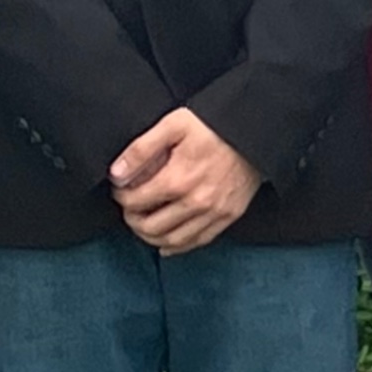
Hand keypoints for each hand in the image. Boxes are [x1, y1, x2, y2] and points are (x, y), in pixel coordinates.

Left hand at [109, 108, 261, 253]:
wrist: (254, 130)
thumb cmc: (214, 124)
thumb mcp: (173, 124)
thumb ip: (141, 149)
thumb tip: (117, 173)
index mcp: (178, 179)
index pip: (135, 202)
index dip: (121, 197)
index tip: (121, 189)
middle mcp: (196, 202)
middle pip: (151, 227)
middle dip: (133, 220)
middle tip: (129, 210)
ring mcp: (214, 212)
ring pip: (173, 241)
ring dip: (151, 237)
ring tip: (144, 225)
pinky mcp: (229, 215)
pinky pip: (198, 241)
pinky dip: (178, 247)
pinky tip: (167, 243)